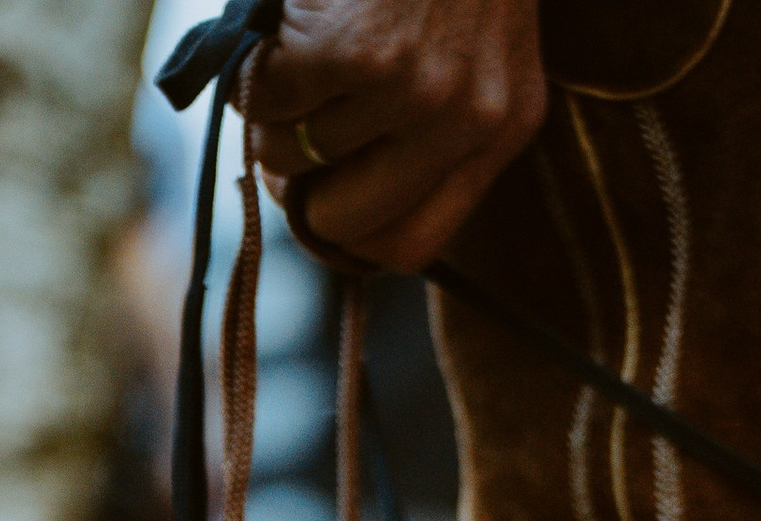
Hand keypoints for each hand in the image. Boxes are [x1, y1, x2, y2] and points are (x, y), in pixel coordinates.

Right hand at [245, 0, 545, 274]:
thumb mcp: (481, 49)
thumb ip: (443, 125)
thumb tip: (340, 198)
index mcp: (503, 130)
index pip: (413, 245)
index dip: (350, 240)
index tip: (319, 212)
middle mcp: (467, 123)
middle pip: (350, 221)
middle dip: (300, 191)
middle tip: (284, 144)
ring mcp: (414, 91)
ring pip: (299, 155)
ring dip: (272, 118)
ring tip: (291, 64)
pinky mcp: (356, 52)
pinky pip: (271, 101)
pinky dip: (257, 73)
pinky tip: (280, 36)